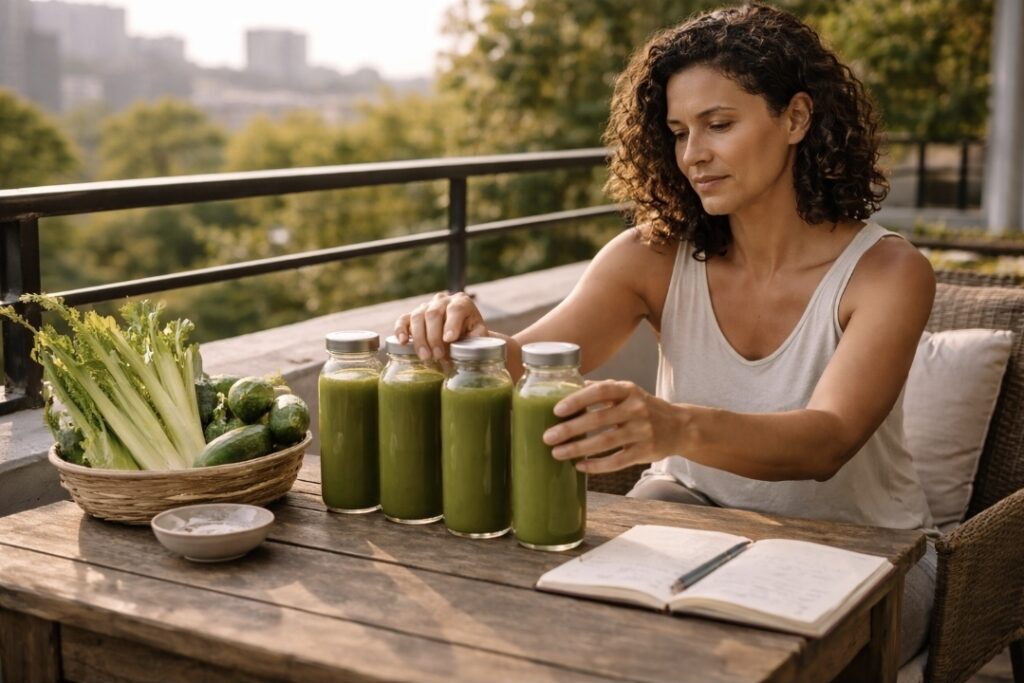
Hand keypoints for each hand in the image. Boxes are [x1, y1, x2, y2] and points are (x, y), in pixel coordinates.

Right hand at [394, 292, 488, 360]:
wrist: (463, 335)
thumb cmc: (472, 336)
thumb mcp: (479, 336)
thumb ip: (474, 339)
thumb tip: (463, 348)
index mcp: (462, 302)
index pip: (455, 308)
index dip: (451, 324)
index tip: (449, 339)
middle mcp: (442, 300)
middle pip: (433, 313)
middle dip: (434, 336)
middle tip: (438, 356)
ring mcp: (426, 306)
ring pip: (418, 316)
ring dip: (420, 338)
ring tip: (425, 357)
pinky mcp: (413, 316)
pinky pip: (403, 320)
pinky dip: (401, 330)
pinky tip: (403, 342)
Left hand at [543, 380, 686, 473]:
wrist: (679, 426)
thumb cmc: (643, 407)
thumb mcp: (627, 392)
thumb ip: (601, 390)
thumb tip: (565, 389)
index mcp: (628, 390)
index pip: (601, 391)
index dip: (578, 399)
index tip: (557, 409)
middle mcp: (636, 409)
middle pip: (599, 420)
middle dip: (570, 429)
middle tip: (548, 437)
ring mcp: (642, 431)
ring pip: (605, 442)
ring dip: (578, 449)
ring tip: (557, 453)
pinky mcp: (645, 451)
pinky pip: (617, 461)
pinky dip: (597, 465)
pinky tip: (580, 466)